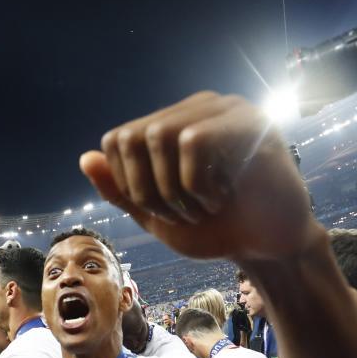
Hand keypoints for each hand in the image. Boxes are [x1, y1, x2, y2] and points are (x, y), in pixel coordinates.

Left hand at [80, 91, 320, 260]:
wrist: (271, 249)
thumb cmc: (220, 229)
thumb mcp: (160, 216)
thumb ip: (124, 191)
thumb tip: (86, 159)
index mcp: (176, 124)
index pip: (119, 139)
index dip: (126, 184)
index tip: (159, 213)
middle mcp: (198, 108)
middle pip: (134, 136)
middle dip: (146, 190)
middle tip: (180, 216)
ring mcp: (226, 110)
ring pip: (160, 134)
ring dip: (172, 189)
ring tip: (200, 210)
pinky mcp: (250, 123)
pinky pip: (194, 140)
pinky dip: (196, 183)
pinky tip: (221, 200)